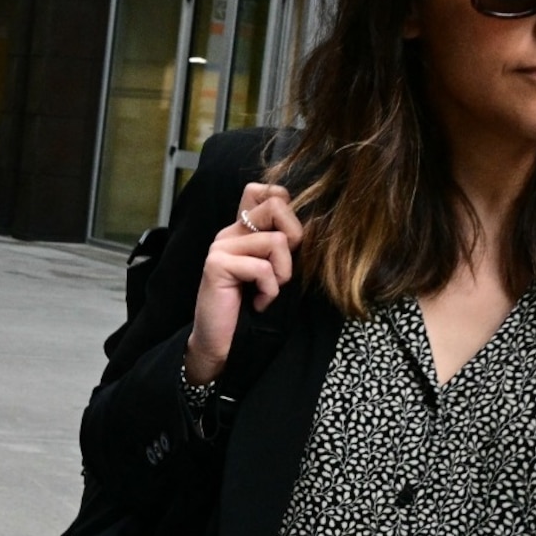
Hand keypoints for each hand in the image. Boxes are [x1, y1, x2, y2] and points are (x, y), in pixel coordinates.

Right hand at [187, 182, 304, 386]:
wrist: (224, 344)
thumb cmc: (253, 311)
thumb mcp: (276, 272)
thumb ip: (286, 246)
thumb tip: (318, 225)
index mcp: (244, 230)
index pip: (268, 191)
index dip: (288, 210)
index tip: (289, 245)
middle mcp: (230, 232)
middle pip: (277, 205)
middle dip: (294, 240)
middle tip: (281, 272)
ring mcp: (221, 246)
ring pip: (276, 241)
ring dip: (282, 275)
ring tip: (266, 293)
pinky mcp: (217, 265)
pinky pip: (263, 268)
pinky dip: (269, 291)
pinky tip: (256, 303)